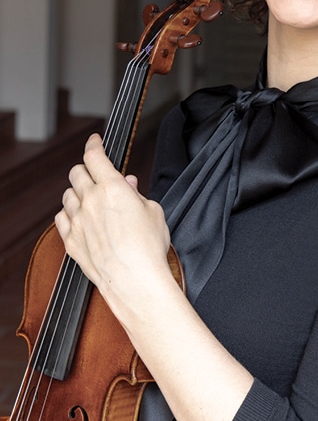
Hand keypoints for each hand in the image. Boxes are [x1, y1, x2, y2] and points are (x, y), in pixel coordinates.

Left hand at [55, 133, 171, 314]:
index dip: (94, 144)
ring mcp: (77, 221)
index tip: (95, 140)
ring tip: (90, 198)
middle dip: (86, 168)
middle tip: (95, 172)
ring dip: (77, 192)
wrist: (135, 280)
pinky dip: (69, 213)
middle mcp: (90, 200)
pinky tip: (79, 217)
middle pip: (77, 172)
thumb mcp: (153, 210)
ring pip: (67, 194)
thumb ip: (136, 193)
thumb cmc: (149, 247)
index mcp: (112, 188)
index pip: (95, 156)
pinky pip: (61, 218)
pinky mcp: (71, 240)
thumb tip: (127, 183)